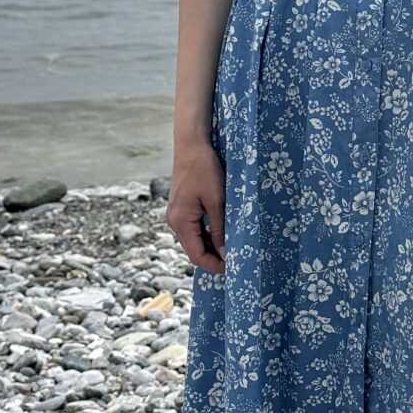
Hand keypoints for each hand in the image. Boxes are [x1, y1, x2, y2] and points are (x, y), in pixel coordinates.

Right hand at [166, 141, 226, 271]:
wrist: (191, 145)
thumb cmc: (204, 169)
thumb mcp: (216, 201)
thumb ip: (220, 229)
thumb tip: (225, 254)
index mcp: (180, 222)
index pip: (197, 256)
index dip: (215, 265)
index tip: (235, 267)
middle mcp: (174, 222)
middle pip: (194, 250)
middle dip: (215, 256)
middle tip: (238, 257)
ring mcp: (177, 214)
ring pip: (195, 239)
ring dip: (212, 245)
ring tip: (233, 245)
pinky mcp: (182, 207)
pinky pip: (194, 228)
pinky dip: (208, 233)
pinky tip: (223, 231)